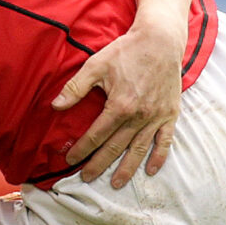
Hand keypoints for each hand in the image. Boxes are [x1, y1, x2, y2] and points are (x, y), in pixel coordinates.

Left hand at [53, 21, 182, 187]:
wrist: (160, 40)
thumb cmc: (126, 51)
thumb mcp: (96, 65)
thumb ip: (75, 88)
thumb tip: (55, 106)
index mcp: (119, 106)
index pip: (96, 136)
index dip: (81, 149)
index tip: (70, 160)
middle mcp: (139, 116)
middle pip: (115, 147)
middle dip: (99, 165)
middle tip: (86, 179)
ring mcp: (156, 117)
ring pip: (139, 149)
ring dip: (127, 169)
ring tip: (116, 184)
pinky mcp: (170, 114)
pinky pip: (165, 141)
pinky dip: (159, 157)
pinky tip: (150, 170)